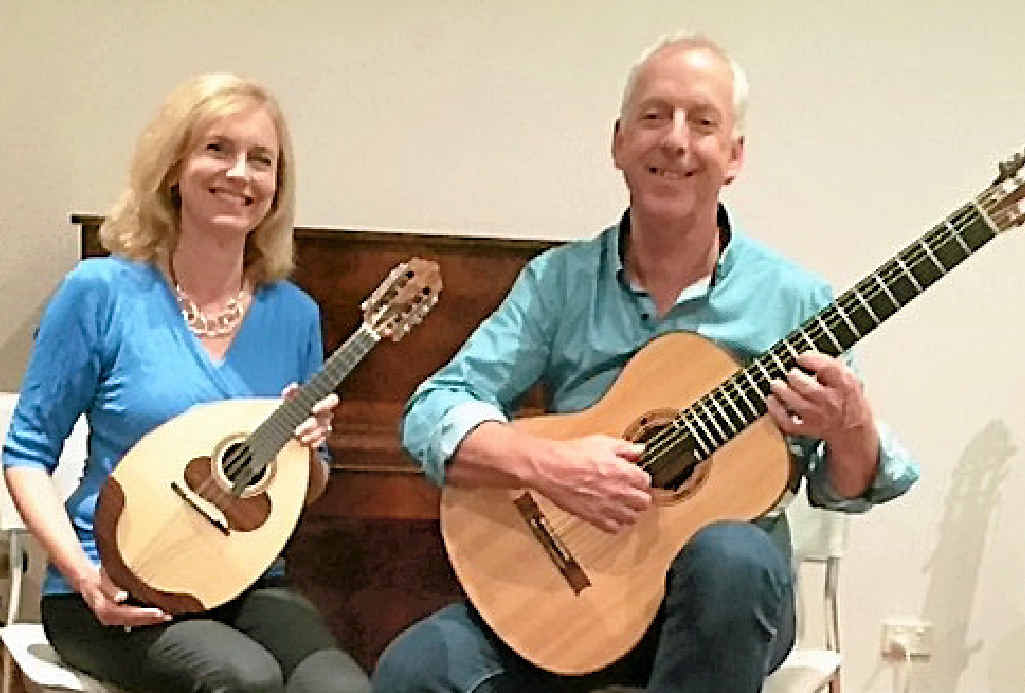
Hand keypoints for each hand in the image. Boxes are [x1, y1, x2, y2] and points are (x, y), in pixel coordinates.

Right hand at [75, 566, 170, 628]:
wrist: (87, 581)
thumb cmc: (97, 578)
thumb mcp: (102, 580)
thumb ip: (111, 589)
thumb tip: (121, 597)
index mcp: (104, 608)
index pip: (127, 613)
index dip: (143, 614)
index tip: (157, 612)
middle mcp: (107, 617)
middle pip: (131, 620)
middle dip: (149, 619)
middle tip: (166, 616)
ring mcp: (110, 619)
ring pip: (131, 622)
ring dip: (148, 621)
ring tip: (164, 618)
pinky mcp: (114, 617)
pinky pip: (129, 621)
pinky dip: (142, 620)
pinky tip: (154, 618)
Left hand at [281, 383, 338, 448]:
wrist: (289, 418)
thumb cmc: (293, 405)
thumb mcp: (290, 397)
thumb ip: (291, 391)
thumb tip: (292, 387)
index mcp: (323, 401)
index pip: (332, 400)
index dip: (325, 404)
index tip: (313, 409)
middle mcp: (327, 413)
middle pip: (324, 420)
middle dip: (309, 426)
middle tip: (297, 431)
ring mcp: (325, 426)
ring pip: (322, 431)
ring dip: (310, 436)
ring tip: (298, 438)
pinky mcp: (322, 437)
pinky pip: (321, 440)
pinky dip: (312, 442)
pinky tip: (304, 442)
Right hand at [530, 435, 651, 533]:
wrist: (551, 469)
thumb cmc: (572, 455)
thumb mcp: (602, 443)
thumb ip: (625, 448)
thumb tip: (640, 450)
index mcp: (625, 472)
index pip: (647, 482)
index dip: (641, 480)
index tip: (636, 479)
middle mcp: (620, 492)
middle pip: (644, 503)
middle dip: (639, 497)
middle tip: (632, 493)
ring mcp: (609, 507)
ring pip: (632, 518)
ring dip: (629, 512)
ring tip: (622, 506)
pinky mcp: (595, 518)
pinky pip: (614, 529)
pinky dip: (615, 524)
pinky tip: (609, 515)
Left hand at [766, 351, 879, 495]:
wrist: (853, 431)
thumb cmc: (848, 401)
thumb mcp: (849, 380)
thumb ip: (832, 367)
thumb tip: (808, 355)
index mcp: (844, 386)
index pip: (827, 368)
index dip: (810, 359)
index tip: (800, 357)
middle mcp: (831, 401)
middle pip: (807, 386)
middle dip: (793, 376)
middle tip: (790, 373)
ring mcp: (818, 417)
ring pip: (795, 402)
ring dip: (781, 390)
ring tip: (776, 383)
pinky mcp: (807, 428)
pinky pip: (787, 421)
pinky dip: (775, 410)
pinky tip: (771, 400)